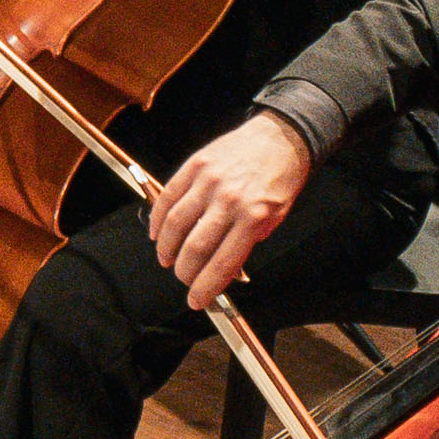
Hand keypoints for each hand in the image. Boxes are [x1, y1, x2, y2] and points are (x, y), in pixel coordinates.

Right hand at [147, 111, 313, 307]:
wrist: (281, 138)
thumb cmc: (280, 180)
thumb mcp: (274, 218)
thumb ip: (247, 243)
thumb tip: (223, 271)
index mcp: (254, 218)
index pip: (223, 263)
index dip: (206, 287)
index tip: (197, 300)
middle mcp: (229, 200)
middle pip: (194, 248)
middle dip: (184, 273)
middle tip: (183, 280)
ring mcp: (209, 181)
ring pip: (175, 225)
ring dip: (166, 249)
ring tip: (167, 259)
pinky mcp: (195, 165)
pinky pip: (168, 197)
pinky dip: (158, 219)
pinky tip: (157, 233)